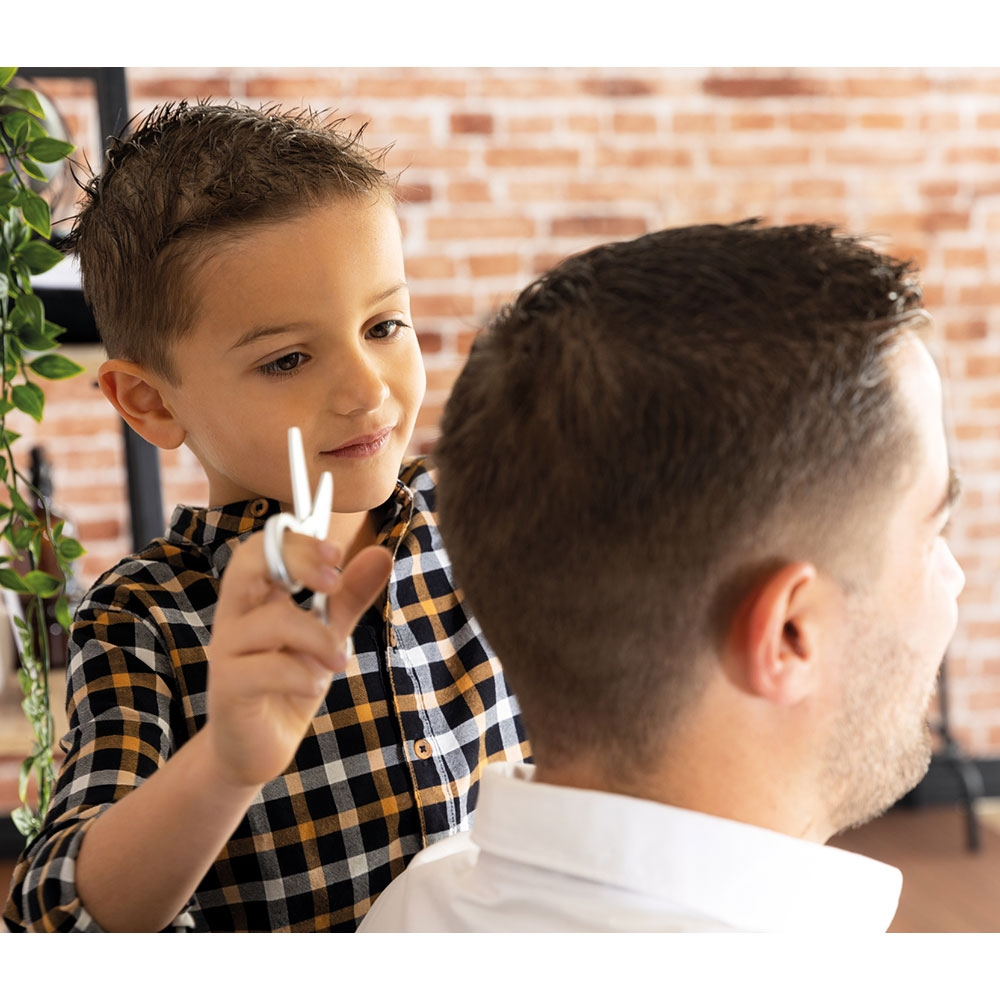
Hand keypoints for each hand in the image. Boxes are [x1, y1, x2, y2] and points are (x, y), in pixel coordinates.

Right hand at [205, 530, 391, 788]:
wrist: (259, 748)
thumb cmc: (289, 683)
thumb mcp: (327, 635)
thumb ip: (349, 597)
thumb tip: (381, 554)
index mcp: (256, 597)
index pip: (265, 546)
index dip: (298, 542)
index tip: (336, 555)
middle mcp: (235, 616)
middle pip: (248, 563)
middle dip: (297, 562)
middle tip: (333, 582)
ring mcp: (227, 652)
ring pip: (273, 621)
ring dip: (319, 638)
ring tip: (339, 661)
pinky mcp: (228, 688)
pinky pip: (266, 669)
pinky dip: (303, 675)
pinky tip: (315, 684)